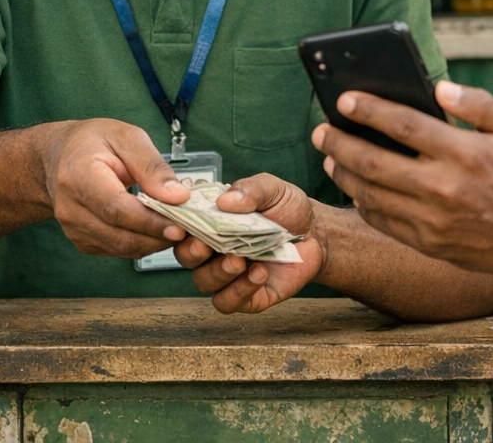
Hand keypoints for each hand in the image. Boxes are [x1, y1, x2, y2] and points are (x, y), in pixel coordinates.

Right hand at [37, 117, 190, 257]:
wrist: (60, 156)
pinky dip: (141, 243)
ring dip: (153, 243)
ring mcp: (74, 228)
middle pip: (119, 235)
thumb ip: (152, 166)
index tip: (180, 226)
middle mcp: (71, 208)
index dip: (149, 221)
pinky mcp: (82, 240)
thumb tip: (178, 196)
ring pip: (120, 247)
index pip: (116, 208)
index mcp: (79, 176)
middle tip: (189, 230)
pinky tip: (158, 230)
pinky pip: (116, 249)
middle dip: (158, 237)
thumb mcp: (127, 137)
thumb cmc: (94, 142)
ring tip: (179, 228)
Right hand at [175, 173, 323, 312]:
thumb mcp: (273, 190)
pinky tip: (259, 273)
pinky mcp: (245, 296)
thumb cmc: (288, 210)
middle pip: (186, 256)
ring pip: (204, 282)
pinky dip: (240, 290)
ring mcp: (227, 274)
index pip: (183, 225)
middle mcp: (214, 249)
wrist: (315, 235)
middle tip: (209, 246)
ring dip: (219, 272)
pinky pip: (228, 302)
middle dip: (193, 253)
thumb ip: (250, 190)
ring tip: (240, 260)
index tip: (184, 226)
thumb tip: (224, 200)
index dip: (177, 226)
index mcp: (213, 221)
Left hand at [311, 81, 492, 276]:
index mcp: (464, 154)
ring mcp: (434, 222)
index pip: (403, 126)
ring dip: (345, 174)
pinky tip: (355, 187)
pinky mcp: (430, 245)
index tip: (344, 98)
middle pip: (375, 162)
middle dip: (341, 143)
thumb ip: (478, 103)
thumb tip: (438, 86)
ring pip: (373, 196)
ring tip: (330, 157)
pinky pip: (385, 222)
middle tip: (321, 130)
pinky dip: (363, 203)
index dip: (369, 110)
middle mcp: (444, 189)